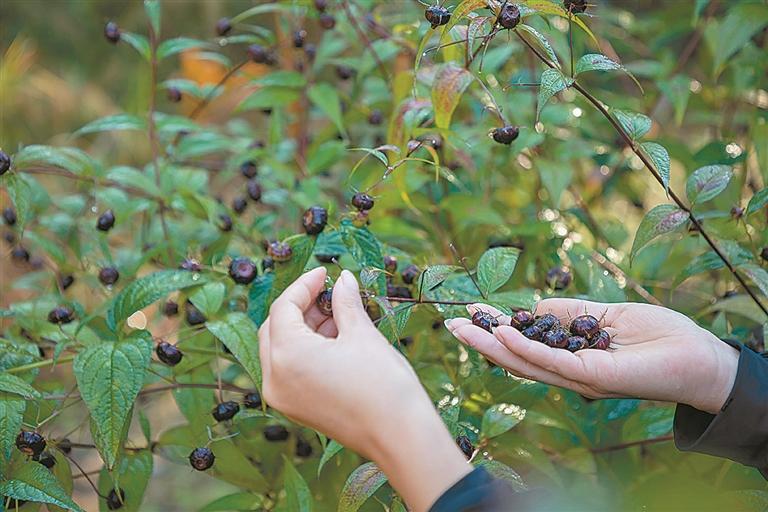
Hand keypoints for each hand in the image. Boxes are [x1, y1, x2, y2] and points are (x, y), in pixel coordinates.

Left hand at [259, 268, 469, 511]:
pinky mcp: (296, 408)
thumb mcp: (362, 335)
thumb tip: (342, 278)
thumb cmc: (383, 384)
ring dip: (305, 328)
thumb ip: (345, 302)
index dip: (304, 285)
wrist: (400, 437)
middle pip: (274, 328)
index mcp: (286, 356)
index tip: (325, 272)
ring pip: (280, 349)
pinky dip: (306, 350)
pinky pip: (289, 369)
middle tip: (329, 293)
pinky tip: (336, 340)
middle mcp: (274, 379)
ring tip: (340, 317)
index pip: (283, 308)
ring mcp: (283, 397)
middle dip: (301, 307)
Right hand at [445, 299, 739, 413]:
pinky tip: (504, 334)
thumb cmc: (657, 336)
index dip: (495, 328)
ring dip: (492, 346)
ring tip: (464, 328)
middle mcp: (568, 372)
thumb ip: (566, 314)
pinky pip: (553, 363)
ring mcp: (579, 377)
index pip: (524, 344)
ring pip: (526, 364)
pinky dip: (526, 349)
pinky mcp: (594, 377)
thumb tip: (530, 306)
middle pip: (515, 358)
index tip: (471, 309)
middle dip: (481, 341)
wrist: (699, 356)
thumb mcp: (603, 315)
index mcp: (569, 358)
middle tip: (450, 324)